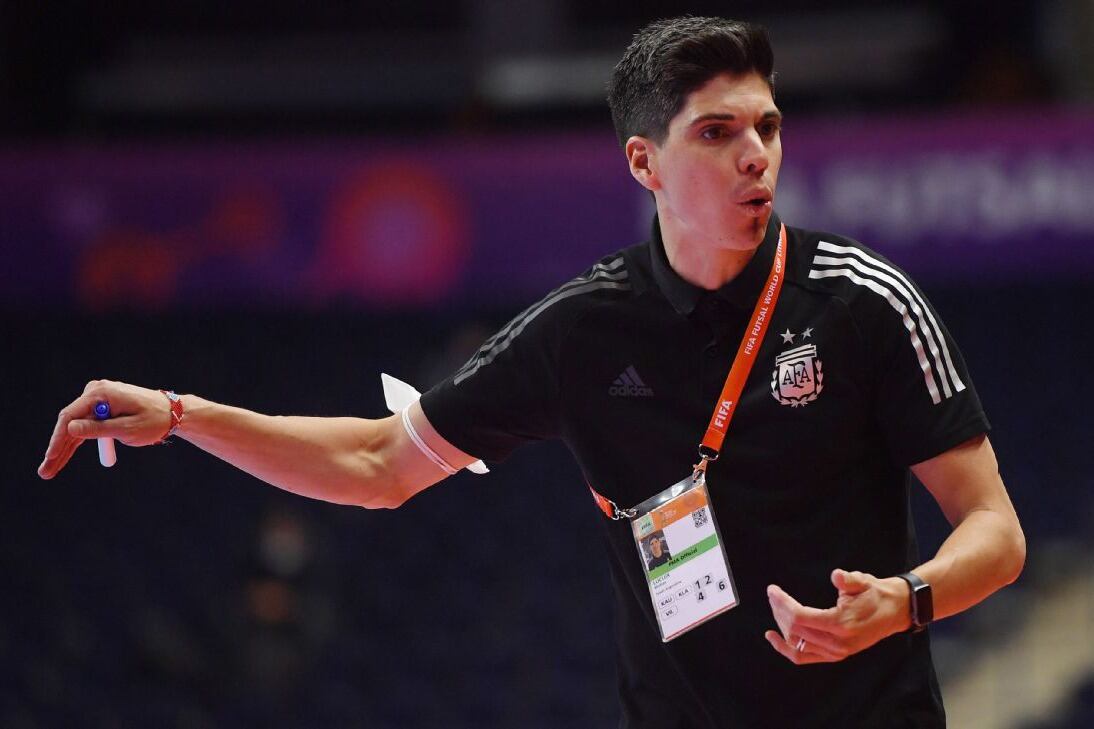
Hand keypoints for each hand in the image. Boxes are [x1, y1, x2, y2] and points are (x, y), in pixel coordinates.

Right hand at [38, 380, 173, 478]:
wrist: (173, 413)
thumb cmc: (153, 420)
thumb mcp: (127, 429)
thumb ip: (98, 429)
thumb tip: (69, 428)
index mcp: (101, 393)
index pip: (70, 416)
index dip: (57, 439)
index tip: (50, 458)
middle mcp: (96, 392)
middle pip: (69, 424)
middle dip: (58, 449)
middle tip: (45, 472)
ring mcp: (98, 399)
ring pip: (76, 428)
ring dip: (64, 450)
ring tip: (49, 471)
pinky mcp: (102, 408)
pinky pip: (85, 427)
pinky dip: (76, 443)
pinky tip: (61, 459)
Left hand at [763, 569, 910, 664]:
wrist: (894, 611)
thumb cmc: (875, 593)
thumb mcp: (864, 581)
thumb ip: (849, 579)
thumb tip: (836, 575)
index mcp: (841, 624)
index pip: (800, 617)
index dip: (782, 603)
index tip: (772, 590)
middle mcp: (837, 643)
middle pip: (794, 630)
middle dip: (779, 611)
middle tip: (772, 594)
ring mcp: (836, 652)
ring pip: (796, 644)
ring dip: (781, 626)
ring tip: (775, 608)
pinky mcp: (835, 655)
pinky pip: (803, 657)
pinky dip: (786, 648)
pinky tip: (773, 637)